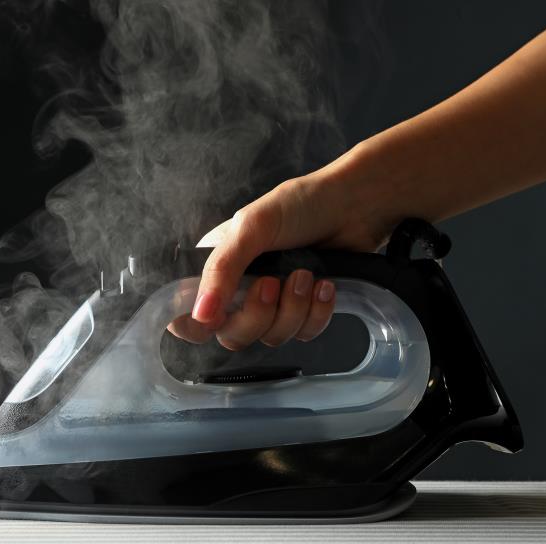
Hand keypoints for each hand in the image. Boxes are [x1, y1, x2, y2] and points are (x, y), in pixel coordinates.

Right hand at [168, 149, 404, 348]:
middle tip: (274, 283)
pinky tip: (325, 285)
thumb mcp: (252, 227)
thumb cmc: (301, 205)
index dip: (198, 325)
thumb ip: (222, 269)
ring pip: (272, 337)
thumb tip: (200, 314)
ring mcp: (275, 303)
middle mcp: (241, 289)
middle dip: (258, 314)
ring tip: (307, 274)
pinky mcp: (306, 311)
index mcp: (218, 267)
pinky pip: (304, 334)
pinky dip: (317, 313)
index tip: (217, 317)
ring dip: (293, 308)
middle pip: (232, 335)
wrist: (356, 205)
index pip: (189, 316)